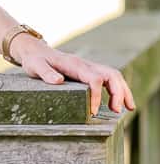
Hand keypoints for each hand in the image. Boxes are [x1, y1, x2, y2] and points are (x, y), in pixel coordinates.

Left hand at [9, 34, 135, 117]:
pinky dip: (118, 90)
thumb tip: (58, 81)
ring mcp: (89, 67)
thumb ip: (46, 73)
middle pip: (111, 75)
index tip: (94, 112)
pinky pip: (108, 79)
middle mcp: (86, 64)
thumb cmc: (35, 60)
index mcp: (75, 64)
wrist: (35, 51)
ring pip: (114, 76)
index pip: (94, 79)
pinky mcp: (89, 72)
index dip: (97, 96)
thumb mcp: (35, 66)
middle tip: (118, 111)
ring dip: (123, 91)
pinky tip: (119, 103)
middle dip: (119, 92)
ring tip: (128, 109)